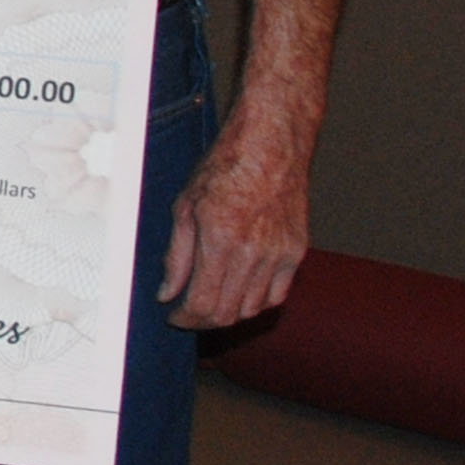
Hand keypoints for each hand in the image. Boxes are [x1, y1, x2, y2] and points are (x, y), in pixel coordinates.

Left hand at [157, 109, 312, 330]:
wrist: (271, 143)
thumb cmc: (226, 166)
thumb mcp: (185, 205)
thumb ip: (176, 255)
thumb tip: (167, 292)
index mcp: (220, 239)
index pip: (201, 303)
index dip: (184, 319)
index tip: (174, 316)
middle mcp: (252, 251)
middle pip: (227, 313)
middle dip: (202, 321)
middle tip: (189, 314)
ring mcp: (279, 253)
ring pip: (252, 309)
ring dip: (228, 314)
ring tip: (212, 301)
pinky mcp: (297, 251)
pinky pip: (278, 296)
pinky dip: (257, 303)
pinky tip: (241, 293)